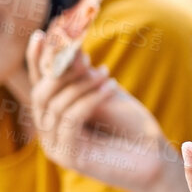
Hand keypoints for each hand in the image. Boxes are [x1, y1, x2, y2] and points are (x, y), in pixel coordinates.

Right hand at [25, 31, 172, 191]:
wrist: (154, 158)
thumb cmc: (131, 126)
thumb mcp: (104, 92)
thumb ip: (82, 76)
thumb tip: (69, 50)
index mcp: (55, 115)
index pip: (39, 84)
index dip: (37, 59)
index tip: (43, 32)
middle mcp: (49, 132)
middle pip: (40, 94)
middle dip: (61, 71)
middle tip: (84, 55)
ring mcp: (55, 146)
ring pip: (56, 105)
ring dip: (81, 84)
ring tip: (106, 74)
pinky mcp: (67, 156)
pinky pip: (70, 119)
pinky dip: (89, 100)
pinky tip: (109, 88)